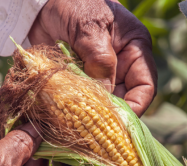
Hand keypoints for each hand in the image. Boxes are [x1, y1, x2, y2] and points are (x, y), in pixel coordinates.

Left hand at [28, 0, 156, 116]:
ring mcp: (98, 74)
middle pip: (124, 99)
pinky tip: (66, 115)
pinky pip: (82, 100)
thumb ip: (100, 60)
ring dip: (91, 115)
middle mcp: (120, 65)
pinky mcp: (78, 79)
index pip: (145, 86)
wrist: (41, 4)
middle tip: (94, 131)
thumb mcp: (89, 28)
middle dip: (111, 115)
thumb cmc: (73, 4)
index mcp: (134, 49)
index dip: (136, 107)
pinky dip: (75, 109)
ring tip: (79, 125)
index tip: (119, 123)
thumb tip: (105, 96)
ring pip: (102, 103)